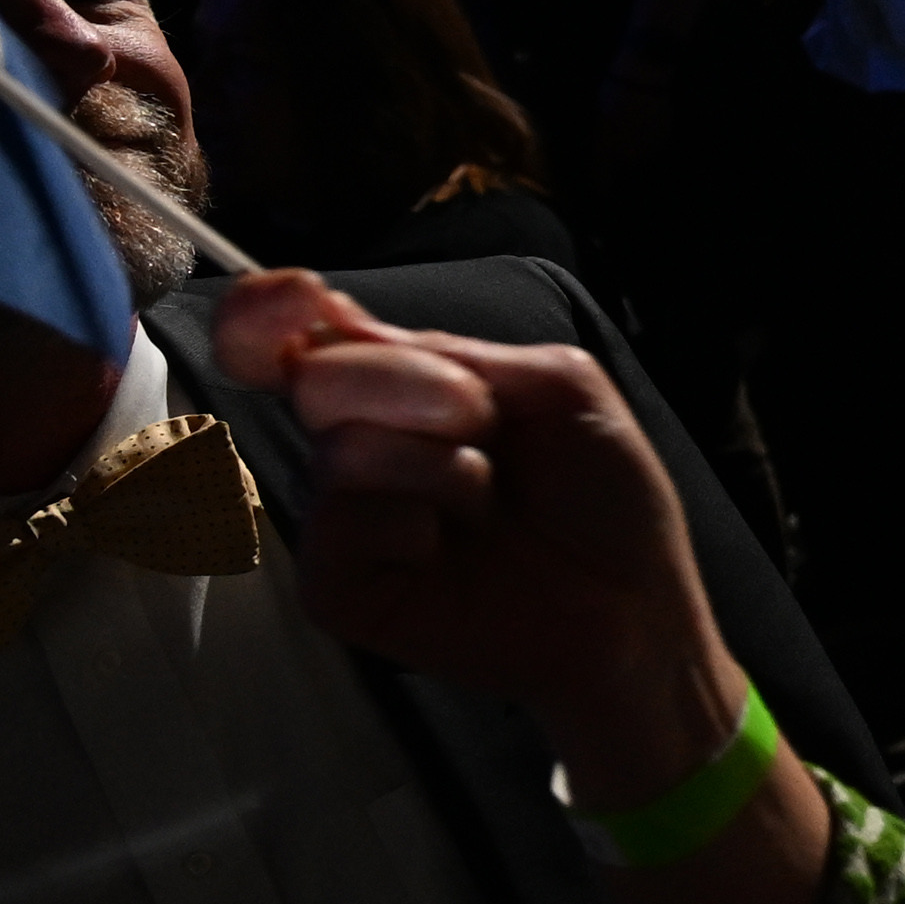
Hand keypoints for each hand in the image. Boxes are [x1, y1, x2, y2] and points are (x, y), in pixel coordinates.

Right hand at [211, 268, 732, 772]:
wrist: (630, 603)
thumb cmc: (601, 498)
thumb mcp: (557, 386)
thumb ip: (454, 348)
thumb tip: (339, 323)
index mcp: (399, 382)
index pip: (296, 330)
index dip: (274, 310)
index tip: (296, 300)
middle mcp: (355, 439)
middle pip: (317, 376)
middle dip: (414, 387)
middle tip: (486, 428)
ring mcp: (340, 512)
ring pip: (340, 450)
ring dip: (442, 466)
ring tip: (486, 501)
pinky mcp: (335, 583)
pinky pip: (343, 523)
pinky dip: (415, 524)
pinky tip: (449, 548)